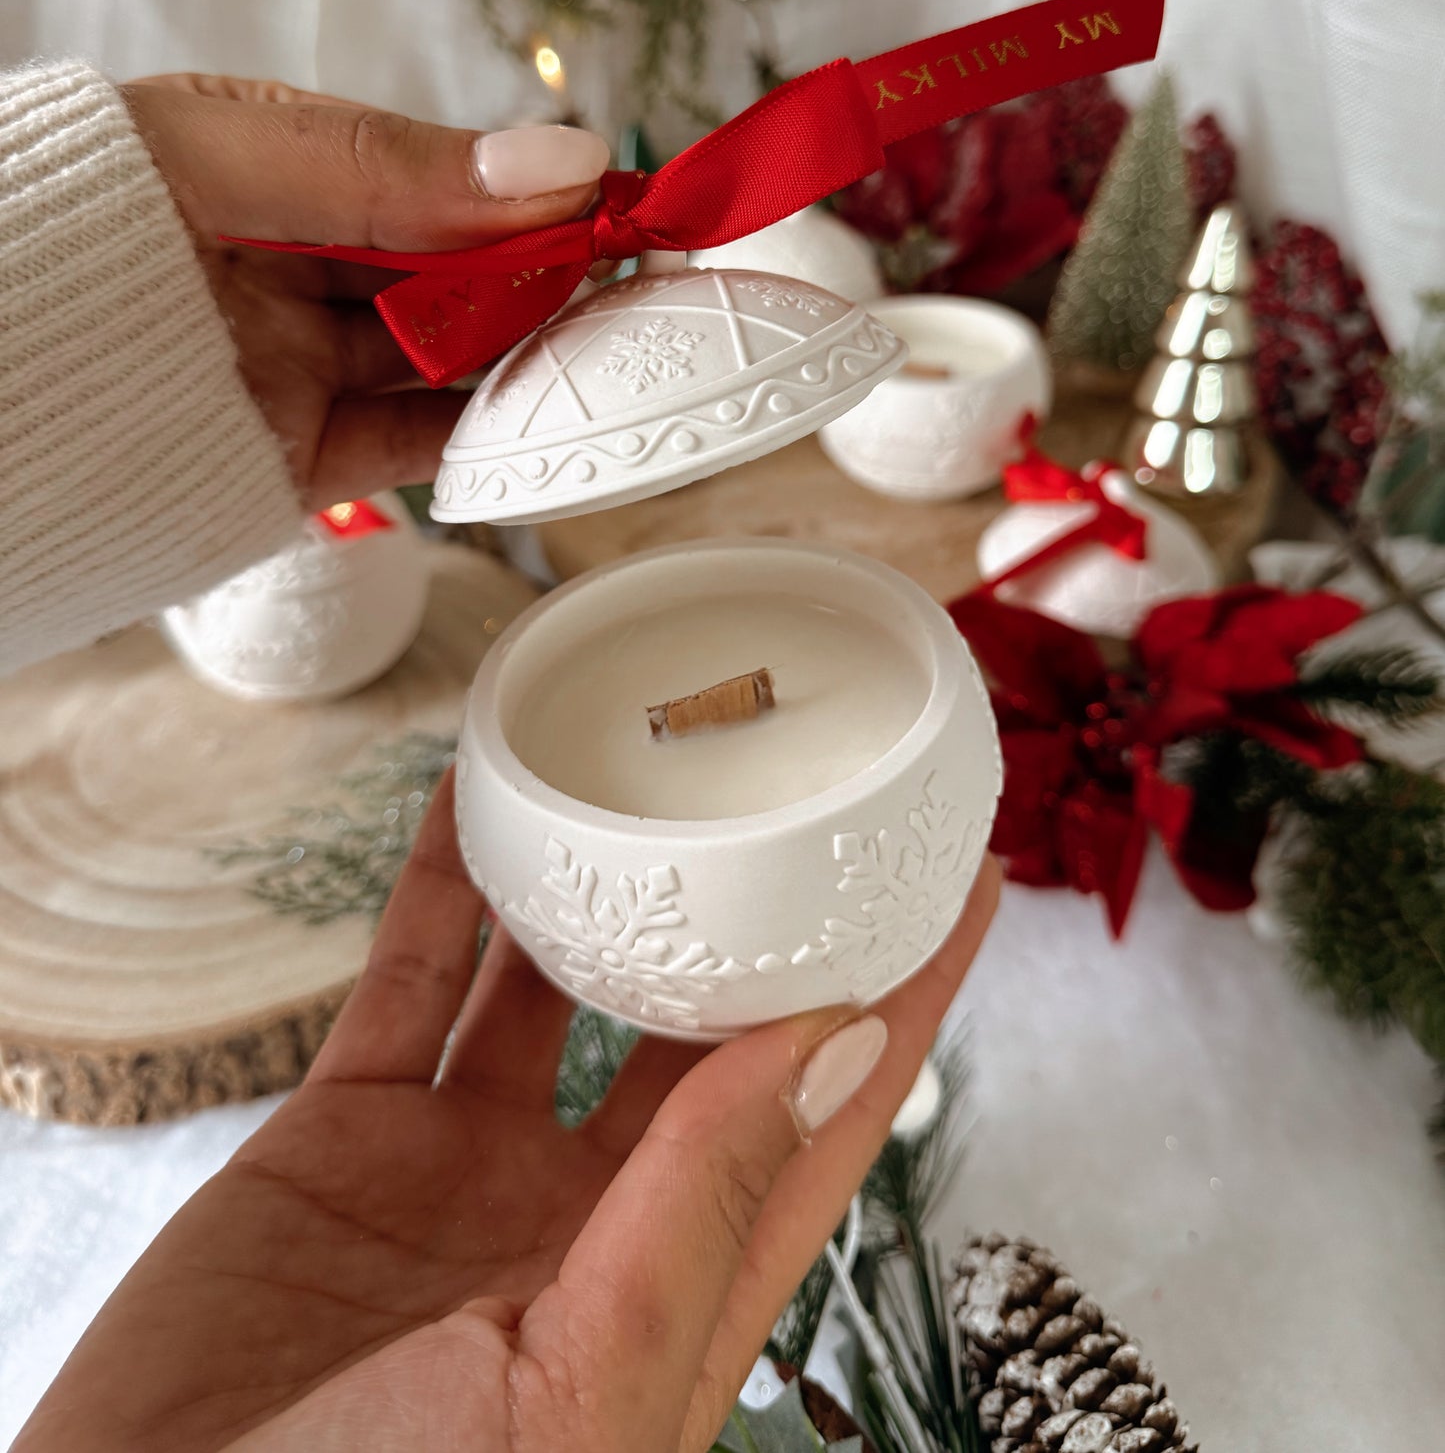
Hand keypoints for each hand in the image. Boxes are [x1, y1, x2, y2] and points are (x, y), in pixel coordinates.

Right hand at [18, 773, 998, 1452]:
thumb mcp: (574, 1388)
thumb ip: (701, 1214)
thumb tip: (838, 1051)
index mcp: (668, 1295)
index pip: (822, 1123)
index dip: (897, 1007)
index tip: (960, 893)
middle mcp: (580, 1220)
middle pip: (702, 1036)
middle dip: (765, 925)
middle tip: (821, 798)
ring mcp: (463, 1172)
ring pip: (556, 986)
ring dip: (601, 887)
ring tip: (652, 778)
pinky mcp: (349, 1138)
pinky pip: (410, 983)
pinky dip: (439, 890)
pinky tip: (476, 804)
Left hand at [122, 74, 607, 507]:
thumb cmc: (77, 226)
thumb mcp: (230, 156)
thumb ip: (391, 165)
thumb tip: (560, 158)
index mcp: (273, 170)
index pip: (429, 174)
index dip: (523, 187)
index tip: (611, 198)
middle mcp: (293, 267)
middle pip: (448, 270)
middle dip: (541, 272)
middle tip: (634, 278)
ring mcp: (296, 364)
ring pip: (442, 358)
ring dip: (526, 354)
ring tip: (611, 348)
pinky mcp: (296, 455)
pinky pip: (408, 445)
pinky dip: (479, 435)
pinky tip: (538, 416)